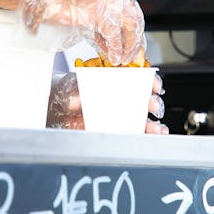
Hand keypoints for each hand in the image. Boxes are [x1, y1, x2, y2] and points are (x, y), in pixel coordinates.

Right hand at [18, 0, 143, 64]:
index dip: (133, 28)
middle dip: (135, 39)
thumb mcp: (85, 2)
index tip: (134, 40)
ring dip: (128, 47)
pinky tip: (114, 58)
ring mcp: (109, 2)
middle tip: (135, 53)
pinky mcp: (100, 16)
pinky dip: (116, 49)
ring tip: (124, 59)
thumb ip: (101, 16)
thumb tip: (109, 36)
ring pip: (129, 28)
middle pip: (134, 18)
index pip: (131, 8)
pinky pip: (114, 37)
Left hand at [46, 71, 168, 134]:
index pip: (137, 78)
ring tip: (156, 128)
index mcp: (114, 81)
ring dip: (154, 123)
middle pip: (144, 99)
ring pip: (144, 118)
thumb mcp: (68, 90)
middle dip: (152, 102)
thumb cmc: (66, 95)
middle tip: (152, 105)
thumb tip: (76, 101)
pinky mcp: (119, 131)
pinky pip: (138, 133)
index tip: (153, 85)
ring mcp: (122, 115)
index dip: (149, 80)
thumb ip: (74, 94)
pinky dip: (149, 135)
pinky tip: (155, 136)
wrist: (57, 113)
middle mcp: (121, 97)